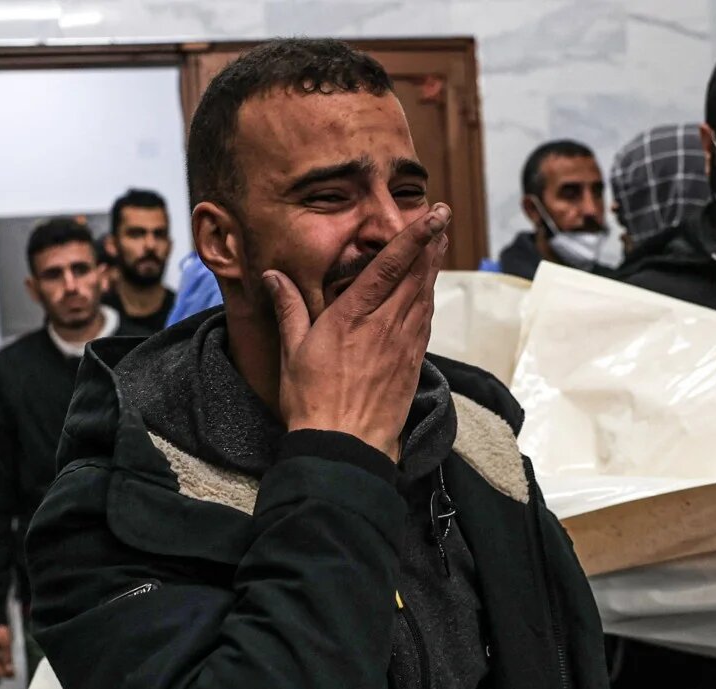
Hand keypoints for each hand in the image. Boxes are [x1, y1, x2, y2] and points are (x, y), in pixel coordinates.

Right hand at [267, 203, 450, 460]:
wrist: (346, 445)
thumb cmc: (314, 401)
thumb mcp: (293, 350)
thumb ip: (289, 308)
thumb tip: (273, 276)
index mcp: (354, 316)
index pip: (391, 266)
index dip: (414, 237)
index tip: (432, 216)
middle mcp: (385, 325)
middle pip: (416, 275)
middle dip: (430, 243)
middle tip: (442, 218)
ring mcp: (403, 344)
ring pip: (424, 296)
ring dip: (433, 267)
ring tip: (439, 243)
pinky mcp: (412, 363)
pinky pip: (424, 322)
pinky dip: (428, 300)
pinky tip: (428, 291)